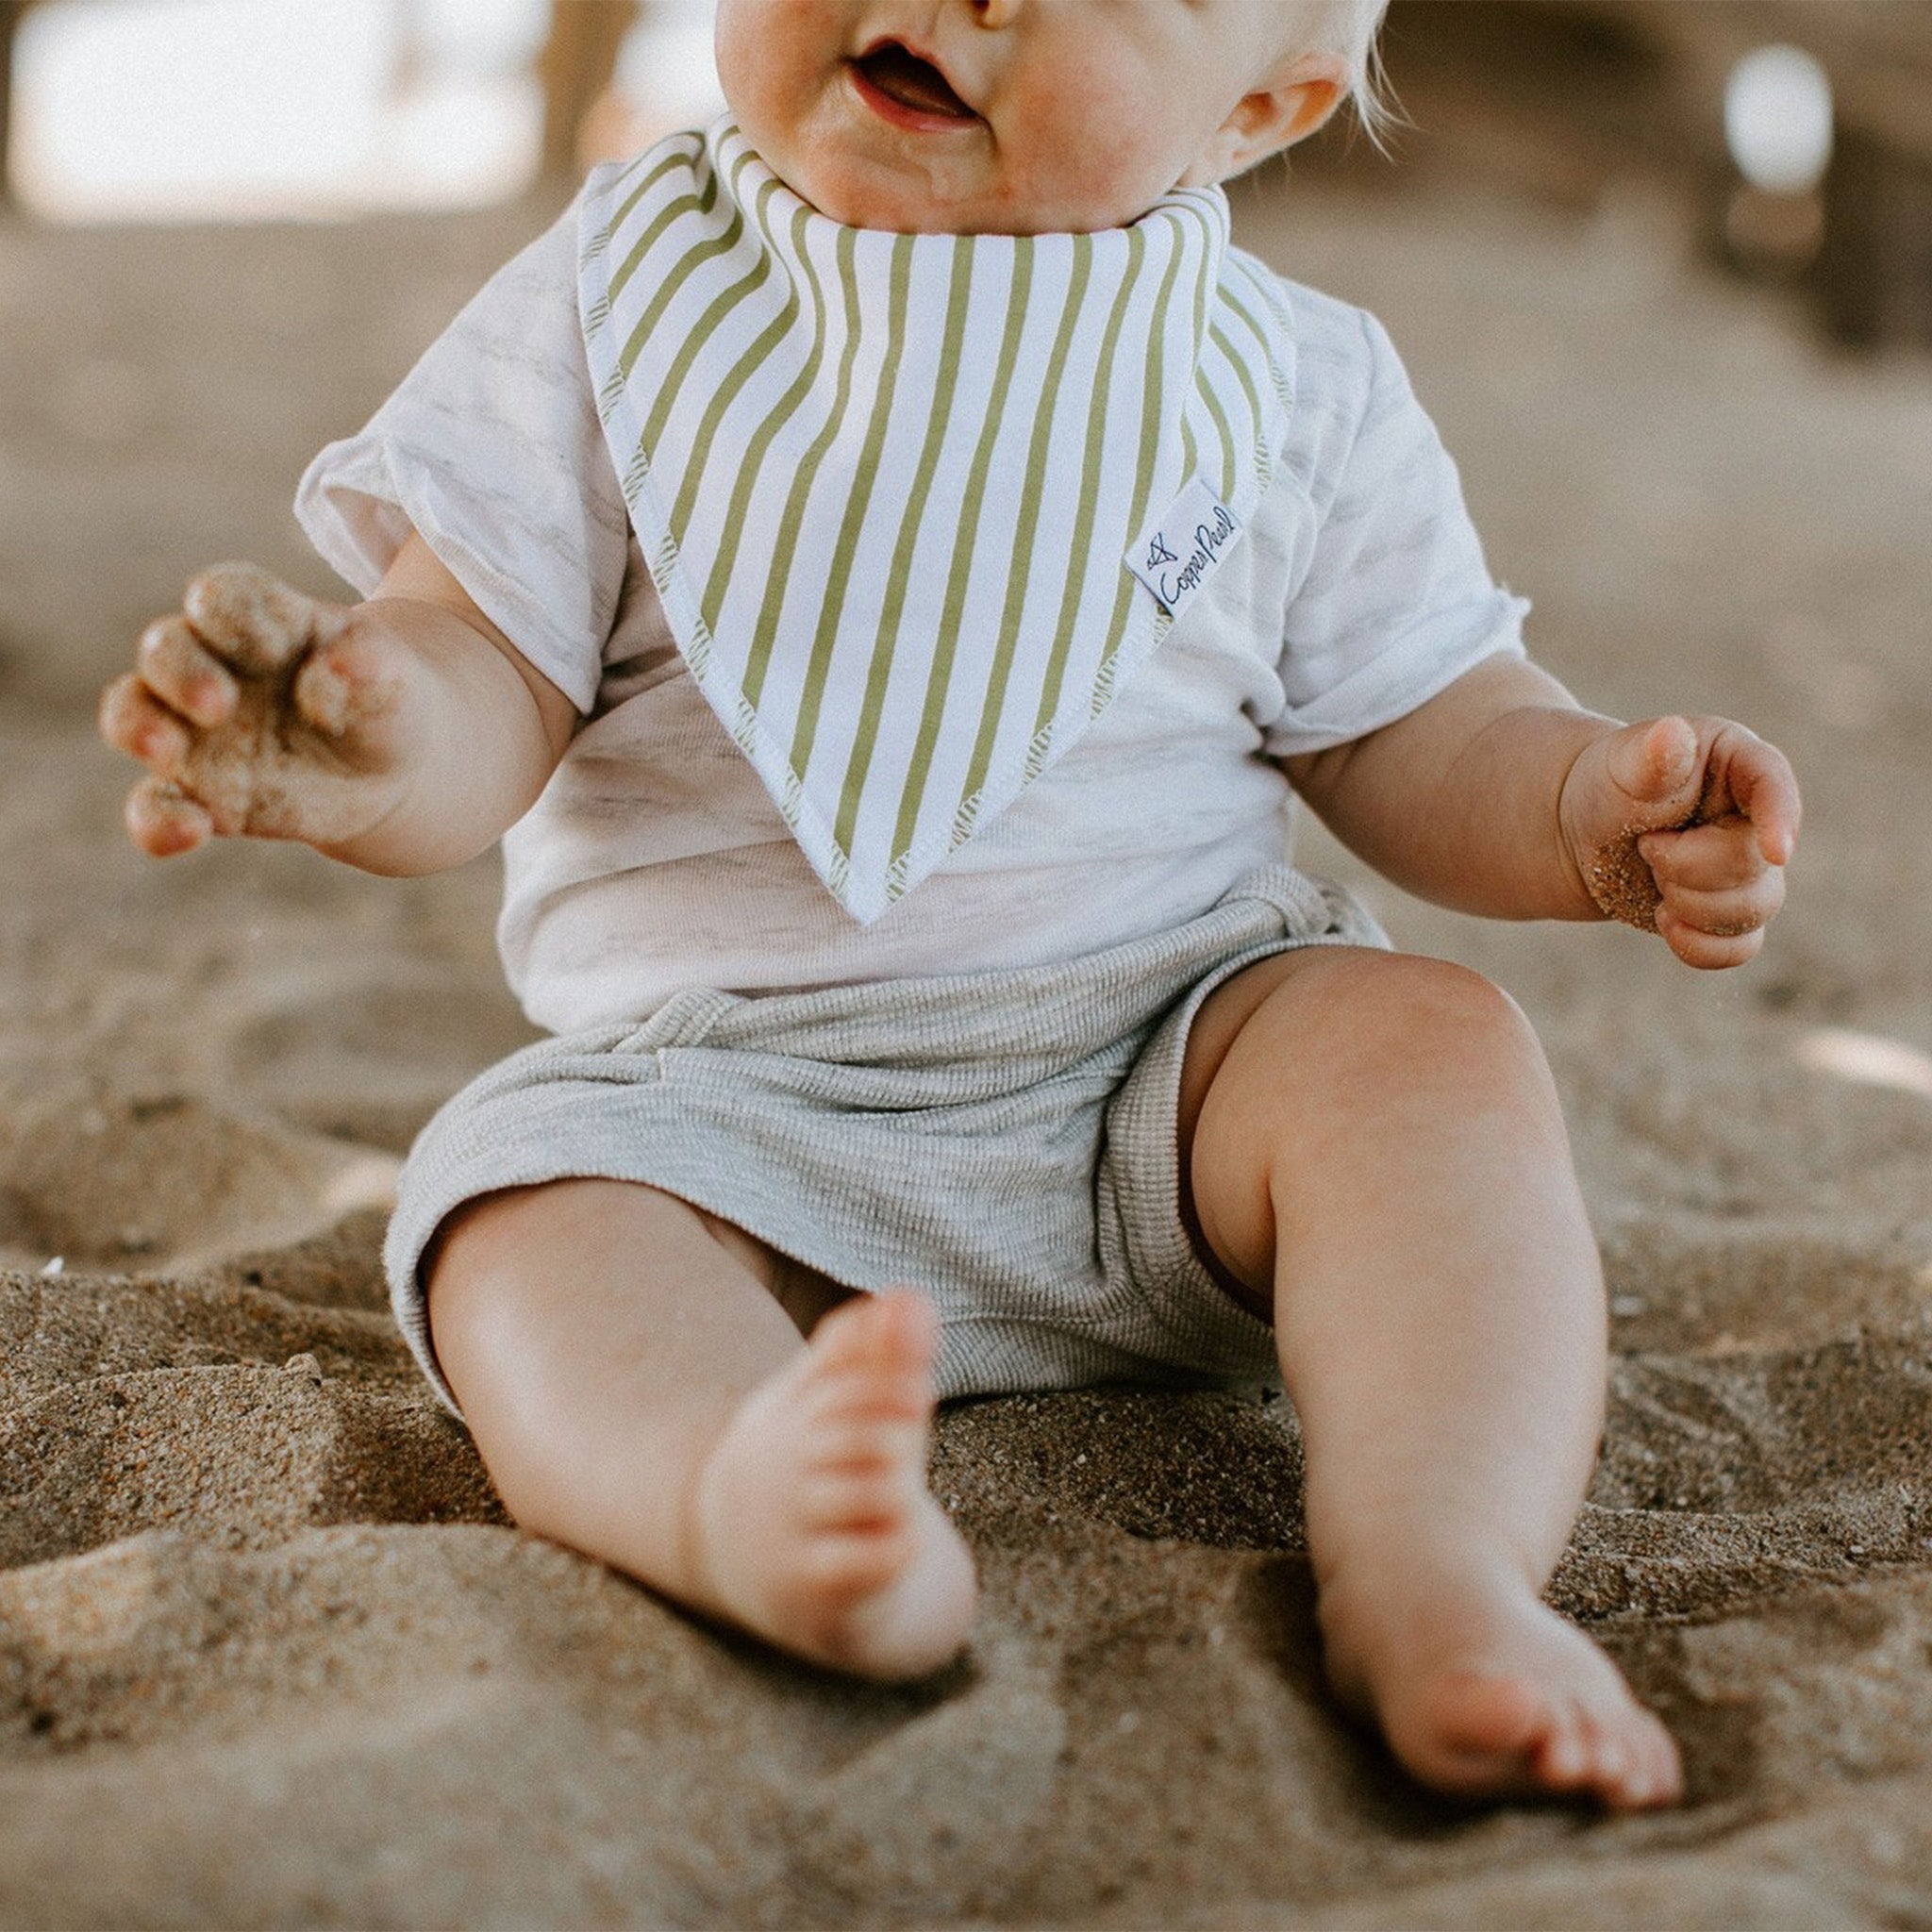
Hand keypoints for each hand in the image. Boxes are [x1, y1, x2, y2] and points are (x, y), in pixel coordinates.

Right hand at [99, 563, 410, 857]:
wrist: (388, 772)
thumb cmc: (383, 702)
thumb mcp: (395, 678)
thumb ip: (370, 665)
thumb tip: (330, 675)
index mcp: (262, 621)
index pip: (224, 598)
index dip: (232, 616)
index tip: (273, 647)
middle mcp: (213, 667)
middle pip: (164, 648)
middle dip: (178, 671)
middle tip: (218, 705)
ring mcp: (197, 732)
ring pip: (132, 714)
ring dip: (139, 728)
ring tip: (167, 753)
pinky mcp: (200, 793)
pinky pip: (155, 806)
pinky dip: (157, 820)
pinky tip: (192, 832)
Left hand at [1558, 714, 1799, 968]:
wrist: (1583, 832)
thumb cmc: (1608, 785)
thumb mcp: (1623, 766)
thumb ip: (1652, 756)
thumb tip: (1672, 733)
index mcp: (1741, 764)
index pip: (1774, 785)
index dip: (1781, 820)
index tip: (1775, 853)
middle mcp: (1758, 817)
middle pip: (1755, 864)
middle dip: (1686, 866)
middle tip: (1645, 844)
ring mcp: (1750, 868)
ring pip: (1753, 911)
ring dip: (1689, 904)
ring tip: (1651, 874)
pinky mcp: (1730, 910)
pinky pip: (1739, 948)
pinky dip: (1699, 945)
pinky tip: (1662, 921)